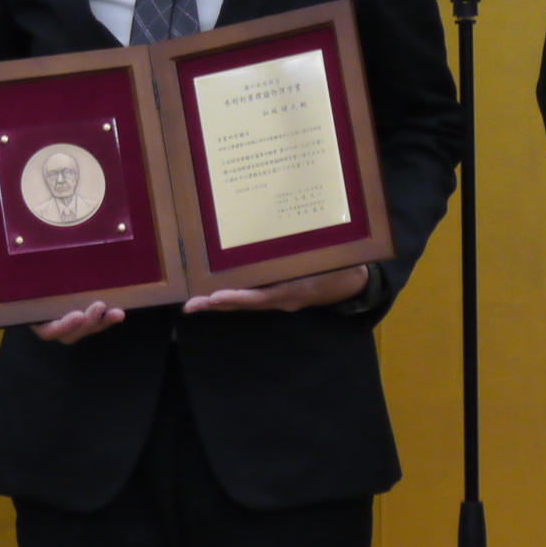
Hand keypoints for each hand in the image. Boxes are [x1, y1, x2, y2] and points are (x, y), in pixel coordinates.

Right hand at [0, 249, 124, 345]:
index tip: (70, 316)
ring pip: (88, 327)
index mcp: (35, 313)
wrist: (40, 257)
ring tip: (109, 309)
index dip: (58, 327)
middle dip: (82, 325)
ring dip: (99, 321)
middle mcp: (56, 317)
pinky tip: (120, 311)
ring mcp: (75, 312)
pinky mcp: (90, 305)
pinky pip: (102, 318)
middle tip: (90, 310)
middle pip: (70, 332)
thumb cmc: (13, 270)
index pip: (45, 328)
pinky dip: (111, 317)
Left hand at [183, 265, 371, 315]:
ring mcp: (279, 299)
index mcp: (294, 291)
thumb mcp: (329, 260)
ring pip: (245, 302)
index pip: (261, 297)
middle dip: (217, 305)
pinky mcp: (278, 295)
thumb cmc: (341, 267)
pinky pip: (253, 296)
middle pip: (245, 304)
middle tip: (191, 305)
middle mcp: (282, 299)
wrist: (354, 283)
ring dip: (220, 302)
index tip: (215, 297)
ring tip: (195, 301)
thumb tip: (289, 241)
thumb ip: (310, 255)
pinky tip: (216, 290)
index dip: (238, 298)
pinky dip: (234, 295)